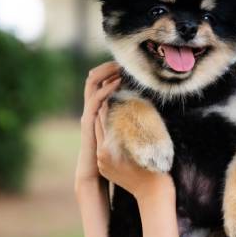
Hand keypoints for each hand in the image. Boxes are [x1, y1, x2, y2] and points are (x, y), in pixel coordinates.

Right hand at [75, 61, 121, 190]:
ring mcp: (87, 115)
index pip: (100, 85)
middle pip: (93, 81)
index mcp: (97, 112)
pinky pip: (95, 100)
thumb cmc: (111, 155)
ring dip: (104, 74)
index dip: (109, 73)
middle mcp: (90, 110)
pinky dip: (105, 89)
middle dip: (105, 68)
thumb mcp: (122, 135)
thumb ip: (129, 123)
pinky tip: (116, 83)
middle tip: (120, 61)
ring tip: (118, 67)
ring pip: (91, 85)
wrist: (93, 174)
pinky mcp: (87, 121)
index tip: (125, 65)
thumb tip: (148, 116)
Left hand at [94, 99, 173, 201]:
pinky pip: (104, 147)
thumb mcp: (145, 142)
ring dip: (105, 121)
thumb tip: (134, 103)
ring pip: (101, 136)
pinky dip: (108, 135)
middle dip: (105, 109)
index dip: (109, 102)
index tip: (113, 88)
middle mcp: (100, 155)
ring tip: (110, 104)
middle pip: (99, 126)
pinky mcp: (104, 167)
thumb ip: (134, 123)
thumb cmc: (155, 166)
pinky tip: (113, 125)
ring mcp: (101, 163)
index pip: (104, 118)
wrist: (152, 194)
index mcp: (107, 148)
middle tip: (109, 91)